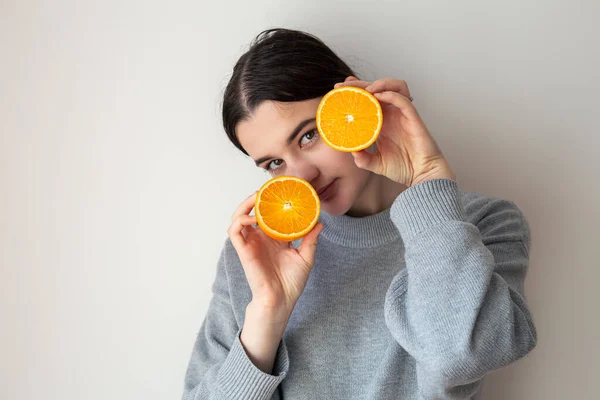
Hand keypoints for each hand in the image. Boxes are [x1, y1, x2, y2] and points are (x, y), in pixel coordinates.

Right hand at [228, 192, 323, 319]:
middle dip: (257, 198)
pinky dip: (240, 220)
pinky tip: (253, 218)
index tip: (282, 190)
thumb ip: (310, 239)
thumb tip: (320, 223)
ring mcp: (251, 243)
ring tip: (257, 197)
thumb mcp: (306, 257)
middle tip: (267, 189)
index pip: (270, 214)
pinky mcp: (243, 250)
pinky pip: (234, 231)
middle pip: (253, 211)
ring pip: (239, 217)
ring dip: (245, 204)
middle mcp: (261, 238)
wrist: (282, 300)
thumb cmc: (292, 283)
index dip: (272, 201)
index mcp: (274, 238)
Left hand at [334, 76, 455, 186]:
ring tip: (365, 90)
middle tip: (344, 86)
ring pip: (395, 87)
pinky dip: (391, 94)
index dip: (356, 91)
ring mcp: (403, 114)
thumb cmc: (404, 168)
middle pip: (378, 89)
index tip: (339, 90)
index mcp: (383, 122)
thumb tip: (351, 151)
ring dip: (380, 84)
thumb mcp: (376, 164)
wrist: (422, 175)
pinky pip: (403, 100)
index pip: (369, 99)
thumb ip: (363, 159)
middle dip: (361, 84)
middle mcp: (392, 115)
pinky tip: (378, 97)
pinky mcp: (413, 118)